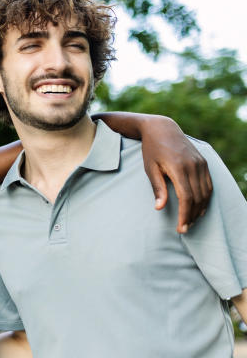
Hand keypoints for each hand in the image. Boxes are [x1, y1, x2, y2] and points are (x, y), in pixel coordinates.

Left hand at [139, 116, 212, 232]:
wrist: (162, 128)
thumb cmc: (151, 149)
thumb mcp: (149, 168)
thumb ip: (157, 188)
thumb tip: (159, 208)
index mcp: (178, 168)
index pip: (186, 197)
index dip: (185, 215)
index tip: (180, 228)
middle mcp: (193, 166)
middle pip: (198, 198)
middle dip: (192, 216)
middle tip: (184, 229)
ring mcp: (201, 164)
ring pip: (206, 193)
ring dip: (200, 209)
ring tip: (190, 221)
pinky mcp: (204, 162)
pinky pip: (209, 184)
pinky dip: (205, 198)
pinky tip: (198, 208)